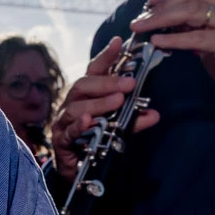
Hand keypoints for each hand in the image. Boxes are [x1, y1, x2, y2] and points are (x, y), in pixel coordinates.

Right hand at [50, 36, 159, 180]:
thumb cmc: (94, 141)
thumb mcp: (117, 128)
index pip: (94, 71)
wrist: (76, 173)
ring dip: (98, 103)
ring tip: (118, 101)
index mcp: (86, 96)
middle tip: (129, 84)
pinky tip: (88, 122)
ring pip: (76, 107)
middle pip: (83, 85)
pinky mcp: (60, 141)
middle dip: (106, 83)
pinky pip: (68, 132)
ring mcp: (63, 122)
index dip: (106, 56)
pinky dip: (78, 126)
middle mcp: (72, 104)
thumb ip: (133, 120)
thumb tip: (154, 114)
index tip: (118, 42)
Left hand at [130, 0, 214, 116]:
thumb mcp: (212, 36)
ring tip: (143, 26)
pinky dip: (173, 39)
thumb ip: (195, 24)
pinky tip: (157, 42)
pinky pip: (196, 37)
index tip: (153, 1)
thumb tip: (167, 19)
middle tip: (143, 15)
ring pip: (192, 10)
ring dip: (162, 17)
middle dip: (163, 2)